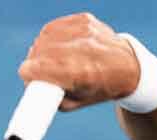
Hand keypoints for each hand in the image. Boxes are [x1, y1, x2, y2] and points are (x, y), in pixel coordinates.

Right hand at [18, 12, 140, 111]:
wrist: (128, 67)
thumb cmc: (100, 88)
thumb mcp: (75, 102)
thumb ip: (50, 96)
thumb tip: (31, 84)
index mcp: (81, 73)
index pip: (38, 67)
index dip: (29, 73)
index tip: (28, 77)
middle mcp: (83, 48)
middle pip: (39, 51)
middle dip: (34, 62)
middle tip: (37, 71)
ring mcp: (85, 31)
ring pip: (45, 36)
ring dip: (42, 48)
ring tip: (48, 59)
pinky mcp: (85, 20)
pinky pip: (56, 26)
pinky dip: (53, 37)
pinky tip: (58, 45)